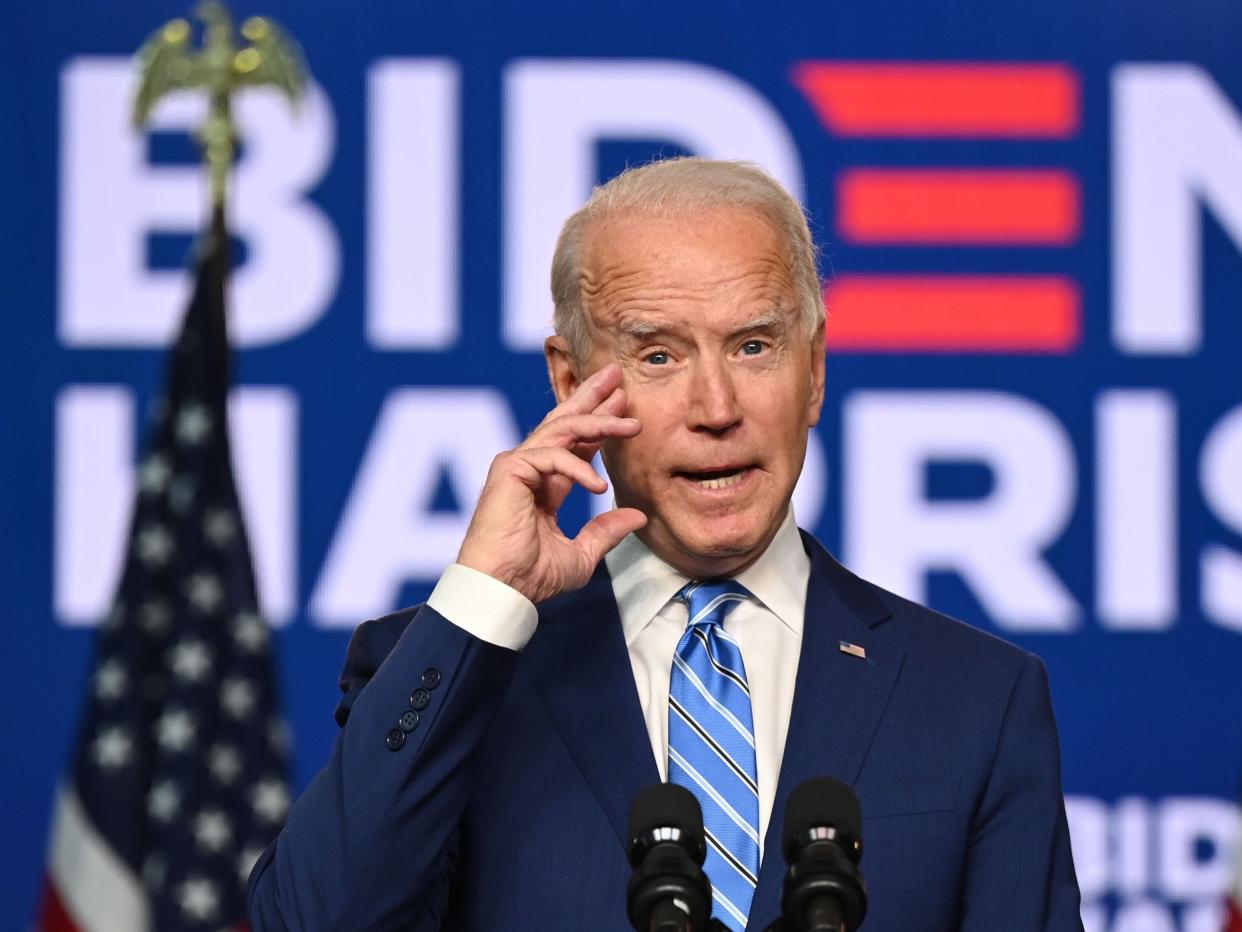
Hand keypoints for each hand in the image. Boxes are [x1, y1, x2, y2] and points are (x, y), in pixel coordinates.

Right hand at [456, 364, 646, 603]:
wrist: (503, 590)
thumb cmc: (532, 577)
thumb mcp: (582, 554)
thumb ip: (606, 532)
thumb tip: (638, 517)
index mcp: (544, 485)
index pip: (575, 445)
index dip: (599, 425)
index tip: (624, 409)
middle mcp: (529, 469)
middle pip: (565, 422)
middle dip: (592, 398)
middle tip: (616, 376)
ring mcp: (517, 465)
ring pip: (563, 430)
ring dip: (599, 422)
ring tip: (631, 424)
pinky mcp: (509, 469)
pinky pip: (551, 455)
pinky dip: (578, 467)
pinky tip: (598, 486)